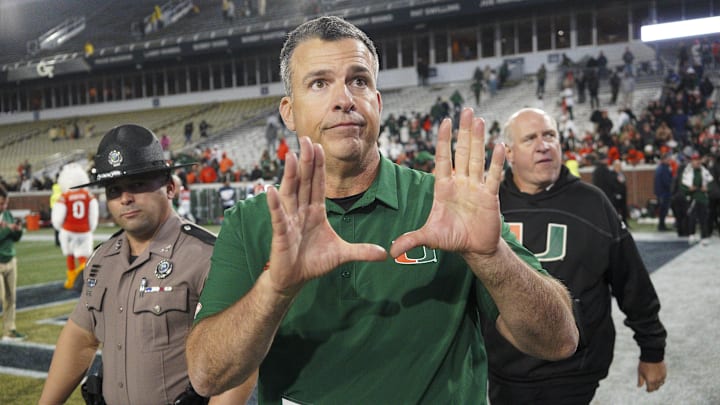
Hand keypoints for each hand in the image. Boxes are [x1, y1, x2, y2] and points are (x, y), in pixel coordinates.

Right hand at [264, 137, 385, 296]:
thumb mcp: (342, 254)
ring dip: (291, 175)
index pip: (318, 184)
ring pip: (291, 194)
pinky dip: (273, 204)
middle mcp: (301, 212)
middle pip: (304, 182)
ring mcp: (290, 221)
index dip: (319, 166)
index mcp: (315, 212)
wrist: (295, 280)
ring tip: (291, 157)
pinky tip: (270, 189)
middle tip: (305, 139)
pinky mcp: (281, 234)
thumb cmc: (313, 263)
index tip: (319, 146)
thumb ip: (362, 251)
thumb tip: (384, 254)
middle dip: (306, 162)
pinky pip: (278, 216)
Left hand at [390, 107, 504, 260]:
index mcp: (444, 187)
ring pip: (477, 158)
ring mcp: (476, 187)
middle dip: (463, 132)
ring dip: (478, 140)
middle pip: (462, 152)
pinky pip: (494, 176)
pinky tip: (499, 145)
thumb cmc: (452, 238)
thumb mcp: (429, 237)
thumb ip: (411, 240)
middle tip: (465, 110)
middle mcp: (460, 183)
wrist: (474, 248)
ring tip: (479, 120)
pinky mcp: (490, 196)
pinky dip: (497, 162)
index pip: (442, 158)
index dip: (443, 140)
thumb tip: (391, 251)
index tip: (445, 122)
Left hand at [637, 360, 666, 391]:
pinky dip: (660, 380)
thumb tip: (639, 387)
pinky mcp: (665, 373)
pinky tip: (657, 378)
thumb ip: (640, 381)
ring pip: (660, 384)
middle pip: (656, 388)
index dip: (648, 390)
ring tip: (654, 383)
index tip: (647, 390)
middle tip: (650, 387)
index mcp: (650, 381)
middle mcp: (657, 380)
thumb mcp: (640, 372)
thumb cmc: (644, 364)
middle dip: (653, 388)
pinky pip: (663, 379)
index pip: (650, 389)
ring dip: (657, 385)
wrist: (652, 356)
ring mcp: (662, 377)